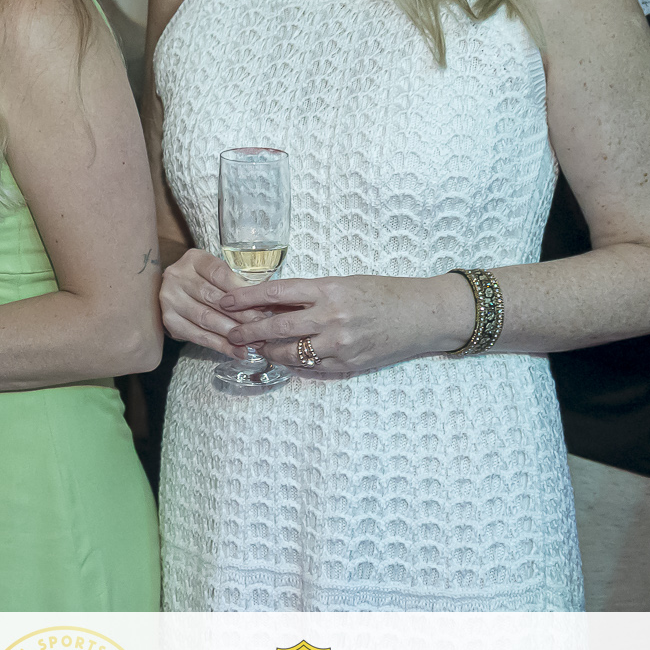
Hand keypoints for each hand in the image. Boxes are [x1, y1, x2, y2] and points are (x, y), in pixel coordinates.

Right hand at [158, 248, 268, 356]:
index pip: (219, 274)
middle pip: (213, 298)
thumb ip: (235, 283)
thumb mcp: (216, 273)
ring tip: (254, 343)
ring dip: (232, 333)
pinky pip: (198, 336)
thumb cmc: (204, 282)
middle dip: (241, 315)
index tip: (261, 304)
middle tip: (262, 326)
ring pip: (206, 319)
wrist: (175, 293)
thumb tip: (263, 303)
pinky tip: (237, 351)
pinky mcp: (169, 321)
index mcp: (193, 260)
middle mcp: (177, 277)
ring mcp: (170, 299)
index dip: (241, 290)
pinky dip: (220, 345)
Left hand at [218, 272, 470, 374]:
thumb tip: (273, 302)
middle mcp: (332, 316)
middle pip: (277, 326)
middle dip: (249, 331)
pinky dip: (296, 362)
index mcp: (329, 289)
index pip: (276, 292)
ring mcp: (340, 343)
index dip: (246, 297)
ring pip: (290, 352)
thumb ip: (311, 293)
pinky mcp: (348, 363)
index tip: (226, 301)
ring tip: (257, 348)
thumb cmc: (384, 293)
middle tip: (231, 333)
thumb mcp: (345, 283)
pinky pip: (311, 366)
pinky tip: (287, 358)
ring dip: (269, 351)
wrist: (424, 316)